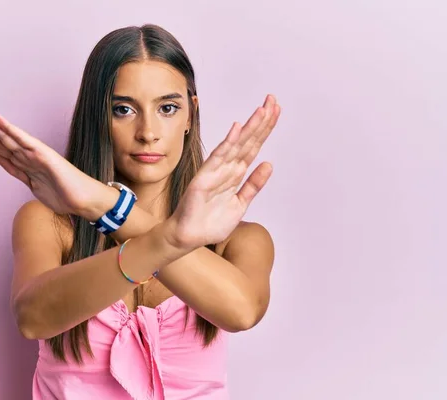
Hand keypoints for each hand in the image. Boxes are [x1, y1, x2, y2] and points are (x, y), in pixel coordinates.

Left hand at [0, 101, 108, 218]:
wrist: (83, 201)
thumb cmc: (62, 193)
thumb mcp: (31, 184)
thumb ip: (15, 170)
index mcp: (22, 160)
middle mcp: (27, 153)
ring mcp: (35, 154)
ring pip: (7, 137)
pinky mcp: (44, 157)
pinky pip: (24, 142)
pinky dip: (11, 130)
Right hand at [165, 95, 280, 249]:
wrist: (189, 237)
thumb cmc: (210, 223)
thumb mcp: (240, 204)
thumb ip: (253, 185)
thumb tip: (269, 164)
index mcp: (236, 174)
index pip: (254, 146)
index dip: (265, 129)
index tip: (276, 111)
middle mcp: (227, 168)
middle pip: (248, 141)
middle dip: (261, 121)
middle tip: (273, 99)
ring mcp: (216, 171)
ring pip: (237, 145)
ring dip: (250, 127)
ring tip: (262, 110)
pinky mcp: (205, 178)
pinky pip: (218, 157)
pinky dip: (228, 143)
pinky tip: (237, 128)